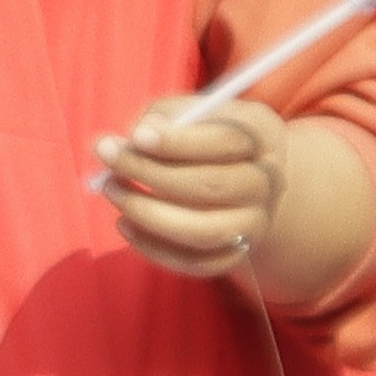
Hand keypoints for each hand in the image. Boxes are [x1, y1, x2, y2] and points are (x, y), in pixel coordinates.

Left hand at [100, 95, 303, 281]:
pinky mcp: (235, 254)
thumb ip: (167, 117)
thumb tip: (135, 138)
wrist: (247, 178)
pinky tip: (125, 223)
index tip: (135, 136)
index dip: (178, 141)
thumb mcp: (197, 112)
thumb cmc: (208, 137)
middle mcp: (267, 183)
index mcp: (262, 137)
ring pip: (203, 231)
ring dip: (148, 212)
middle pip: (211, 186)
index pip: (226, 141)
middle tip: (108, 158)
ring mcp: (254, 222)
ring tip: (112, 190)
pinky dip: (153, 248)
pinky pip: (194, 263)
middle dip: (150, 173)